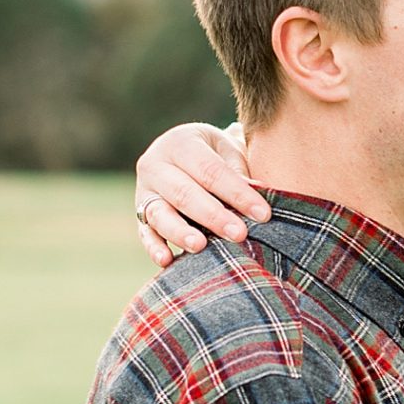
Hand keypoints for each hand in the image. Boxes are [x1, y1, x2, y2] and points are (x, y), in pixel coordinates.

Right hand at [134, 123, 269, 266]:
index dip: (237, 193)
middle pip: (184, 193)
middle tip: (239, 234)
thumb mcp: (228, 151)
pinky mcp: (140, 215)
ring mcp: (144, 191)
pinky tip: (166, 260)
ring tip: (200, 246)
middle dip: (213, 216)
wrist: (188, 154)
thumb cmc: (217, 155)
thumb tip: (258, 192)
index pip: (211, 170)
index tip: (263, 214)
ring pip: (159, 213)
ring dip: (180, 232)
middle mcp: (155, 164)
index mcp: (181, 142)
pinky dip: (154, 247)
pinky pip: (144, 232)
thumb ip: (239, 171)